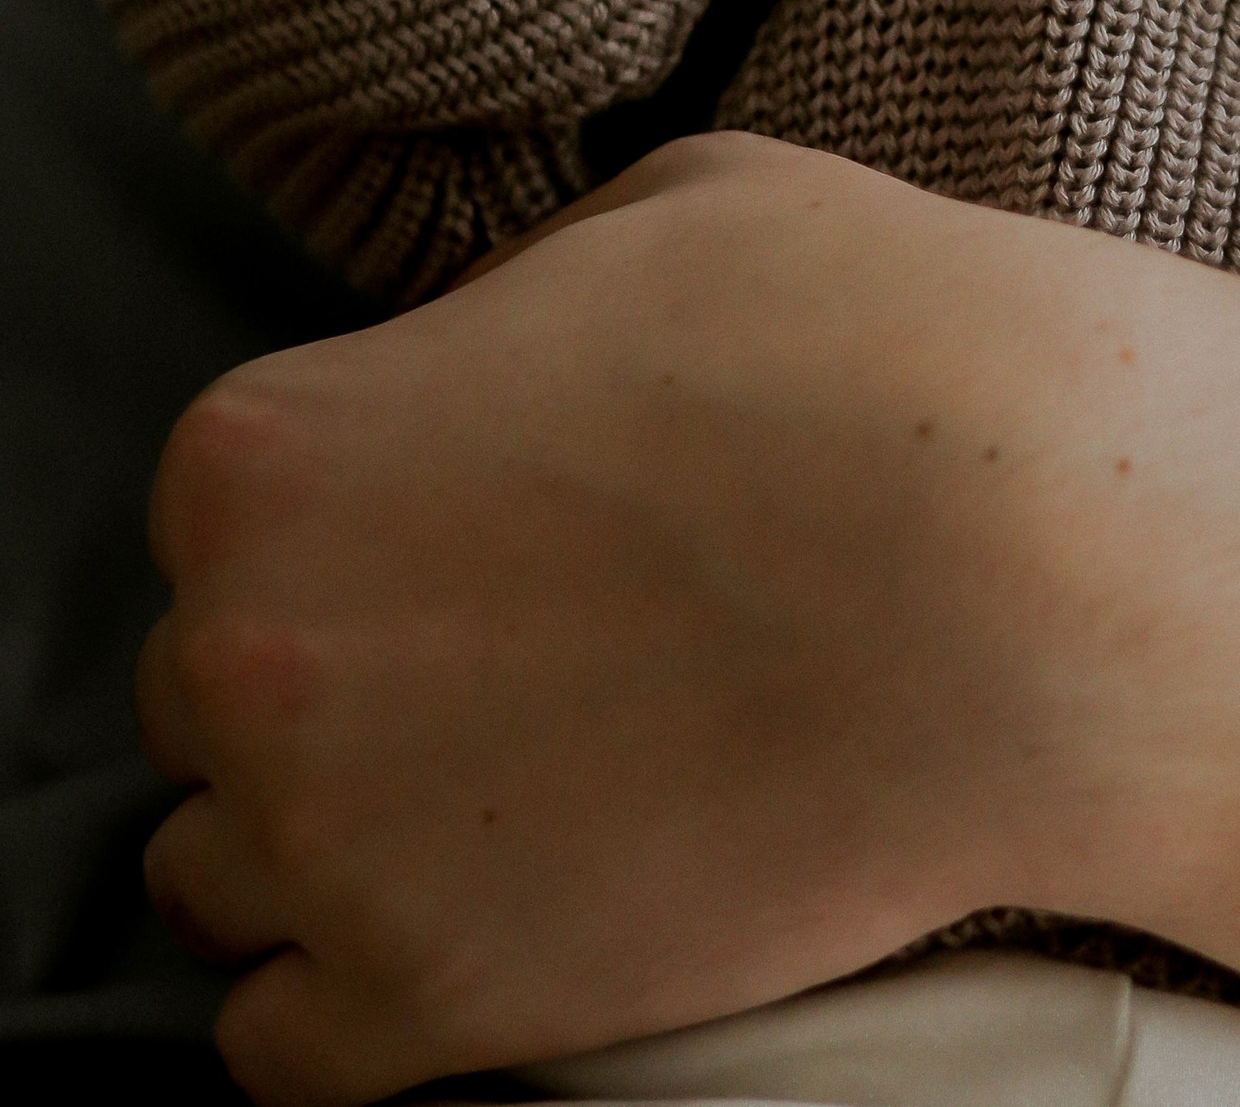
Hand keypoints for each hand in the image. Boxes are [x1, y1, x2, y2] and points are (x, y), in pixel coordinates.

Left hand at [135, 141, 1201, 1105]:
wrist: (1028, 571)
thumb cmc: (864, 355)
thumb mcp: (651, 215)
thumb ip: (502, 302)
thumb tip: (482, 360)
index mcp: (271, 455)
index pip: (224, 515)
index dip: (348, 517)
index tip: (460, 529)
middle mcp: (251, 657)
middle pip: (211, 690)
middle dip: (332, 671)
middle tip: (499, 655)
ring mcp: (332, 850)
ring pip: (218, 873)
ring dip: (323, 836)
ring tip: (490, 793)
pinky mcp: (434, 1008)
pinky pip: (279, 1046)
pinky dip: (349, 997)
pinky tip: (473, 918)